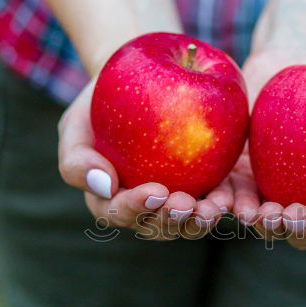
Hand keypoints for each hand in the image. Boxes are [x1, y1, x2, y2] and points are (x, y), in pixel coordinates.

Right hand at [57, 77, 225, 239]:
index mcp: (111, 200)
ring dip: (200, 221)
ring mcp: (175, 200)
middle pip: (157, 226)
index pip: (119, 213)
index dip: (136, 208)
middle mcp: (144, 208)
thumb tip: (103, 186)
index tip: (155, 191)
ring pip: (188, 223)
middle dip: (172, 220)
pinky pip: (214, 202)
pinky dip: (222, 204)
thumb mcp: (75, 125)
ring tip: (212, 209)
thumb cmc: (97, 105)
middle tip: (185, 205)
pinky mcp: (203, 187)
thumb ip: (78, 160)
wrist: (137, 80)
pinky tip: (230, 198)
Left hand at [231, 36, 305, 252]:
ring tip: (263, 214)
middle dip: (300, 233)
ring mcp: (272, 192)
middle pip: (303, 236)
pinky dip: (231, 206)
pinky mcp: (241, 172)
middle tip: (297, 214)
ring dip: (265, 226)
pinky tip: (234, 203)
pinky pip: (233, 196)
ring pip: (266, 224)